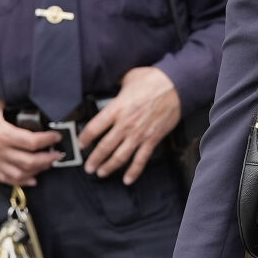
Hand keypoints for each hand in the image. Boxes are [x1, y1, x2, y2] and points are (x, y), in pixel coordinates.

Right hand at [0, 90, 60, 185]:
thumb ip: (11, 103)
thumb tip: (25, 102)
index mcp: (1, 134)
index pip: (32, 142)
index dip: (48, 140)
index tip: (57, 137)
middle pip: (30, 162)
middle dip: (48, 159)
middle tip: (58, 154)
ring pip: (19, 174)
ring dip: (37, 171)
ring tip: (48, 164)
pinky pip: (5, 179)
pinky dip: (20, 181)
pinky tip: (32, 179)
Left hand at [78, 66, 181, 182]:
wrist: (177, 85)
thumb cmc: (154, 80)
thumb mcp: (128, 78)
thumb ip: (117, 86)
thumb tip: (111, 84)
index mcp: (116, 109)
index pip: (93, 128)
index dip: (84, 138)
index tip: (80, 144)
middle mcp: (125, 124)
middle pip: (104, 147)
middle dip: (94, 159)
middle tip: (88, 166)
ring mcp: (139, 134)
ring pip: (120, 156)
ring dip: (109, 167)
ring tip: (101, 173)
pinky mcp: (152, 139)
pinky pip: (141, 159)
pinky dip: (134, 171)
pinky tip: (128, 179)